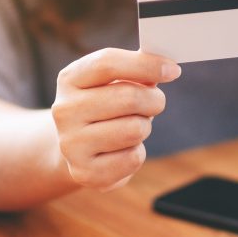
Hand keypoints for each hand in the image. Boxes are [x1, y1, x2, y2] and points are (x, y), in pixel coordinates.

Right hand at [52, 48, 180, 190]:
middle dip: (153, 100)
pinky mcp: (84, 172)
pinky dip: (137, 153)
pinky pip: (133, 158)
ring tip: (132, 128)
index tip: (173, 70)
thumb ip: (137, 70)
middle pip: (128, 97)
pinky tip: (122, 150)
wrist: (77, 149)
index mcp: (69, 79)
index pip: (107, 64)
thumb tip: (166, 65)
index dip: (146, 64)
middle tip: (155, 104)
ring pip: (134, 129)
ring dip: (144, 128)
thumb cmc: (105, 108)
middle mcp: (64, 110)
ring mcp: (71, 143)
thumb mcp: (113, 82)